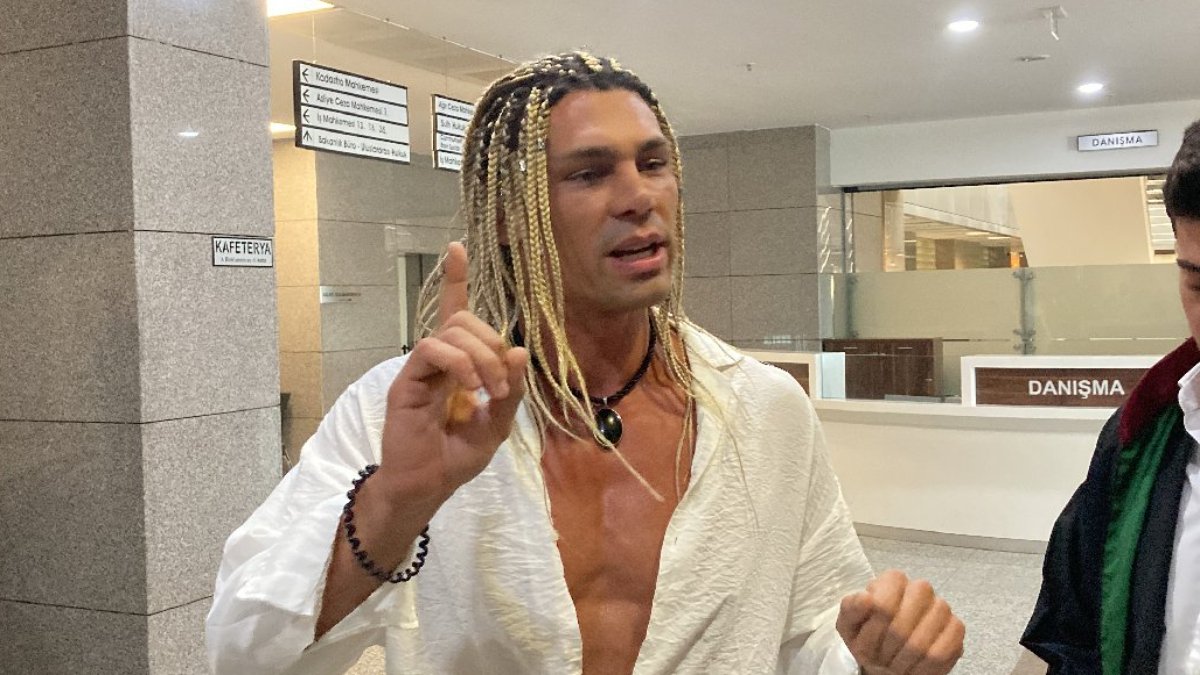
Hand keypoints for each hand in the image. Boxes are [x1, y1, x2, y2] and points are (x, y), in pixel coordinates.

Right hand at [377, 241, 528, 498]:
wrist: (426, 486)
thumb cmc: (455, 457)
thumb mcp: (495, 425)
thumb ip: (509, 390)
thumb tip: (518, 349)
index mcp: (458, 366)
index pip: (456, 313)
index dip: (456, 280)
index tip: (457, 247)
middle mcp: (438, 362)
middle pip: (464, 321)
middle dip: (492, 344)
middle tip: (501, 385)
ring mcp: (421, 370)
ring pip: (450, 331)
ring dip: (480, 356)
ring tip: (488, 391)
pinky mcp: (406, 382)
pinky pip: (430, 350)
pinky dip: (457, 363)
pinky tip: (470, 387)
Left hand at [836, 570, 964, 674]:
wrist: (887, 653)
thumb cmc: (867, 634)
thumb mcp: (849, 623)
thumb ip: (851, 608)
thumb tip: (865, 598)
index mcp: (893, 579)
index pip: (882, 607)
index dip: (872, 633)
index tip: (866, 644)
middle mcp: (921, 588)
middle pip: (900, 628)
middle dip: (886, 651)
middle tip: (880, 660)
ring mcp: (942, 607)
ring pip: (920, 645)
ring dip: (902, 663)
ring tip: (894, 665)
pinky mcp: (956, 628)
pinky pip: (941, 655)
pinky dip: (922, 670)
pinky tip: (913, 669)